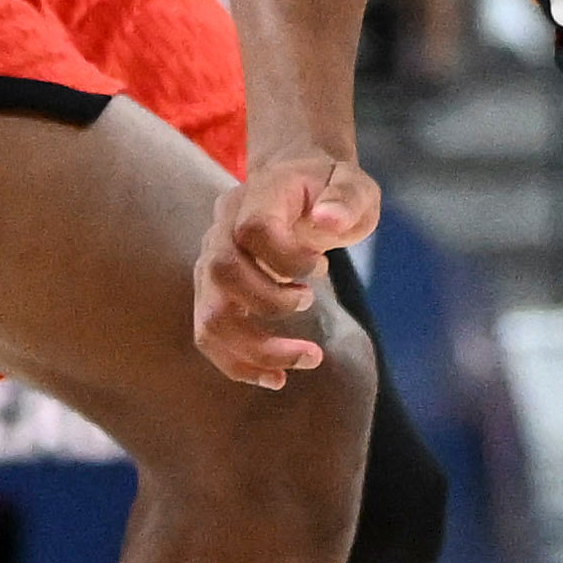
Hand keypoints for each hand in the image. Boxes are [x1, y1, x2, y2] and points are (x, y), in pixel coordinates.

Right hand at [196, 151, 379, 387]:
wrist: (296, 184)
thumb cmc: (328, 188)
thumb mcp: (354, 184)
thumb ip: (346, 198)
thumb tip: (327, 222)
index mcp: (257, 196)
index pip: (253, 228)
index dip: (287, 257)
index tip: (321, 266)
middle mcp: (223, 227)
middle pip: (221, 273)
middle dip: (270, 305)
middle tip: (310, 303)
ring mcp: (212, 260)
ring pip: (210, 316)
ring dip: (255, 349)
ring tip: (306, 359)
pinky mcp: (213, 290)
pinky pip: (209, 335)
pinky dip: (239, 363)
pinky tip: (275, 379)